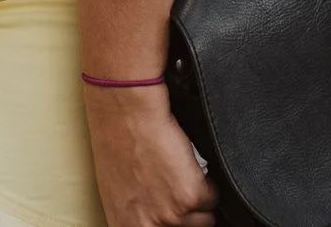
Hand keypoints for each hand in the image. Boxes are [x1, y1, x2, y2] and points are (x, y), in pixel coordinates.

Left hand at [84, 85, 216, 226]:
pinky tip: (185, 162)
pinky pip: (213, 197)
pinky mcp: (189, 197)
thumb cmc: (116, 143)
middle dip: (186, 210)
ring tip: (179, 173)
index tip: (178, 217)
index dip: (174, 224)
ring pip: (205, 218)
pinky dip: (206, 180)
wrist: (127, 115)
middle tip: (174, 187)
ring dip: (199, 197)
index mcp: (126, 226)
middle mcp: (147, 226)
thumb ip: (137, 214)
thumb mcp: (118, 190)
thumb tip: (158, 219)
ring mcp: (170, 215)